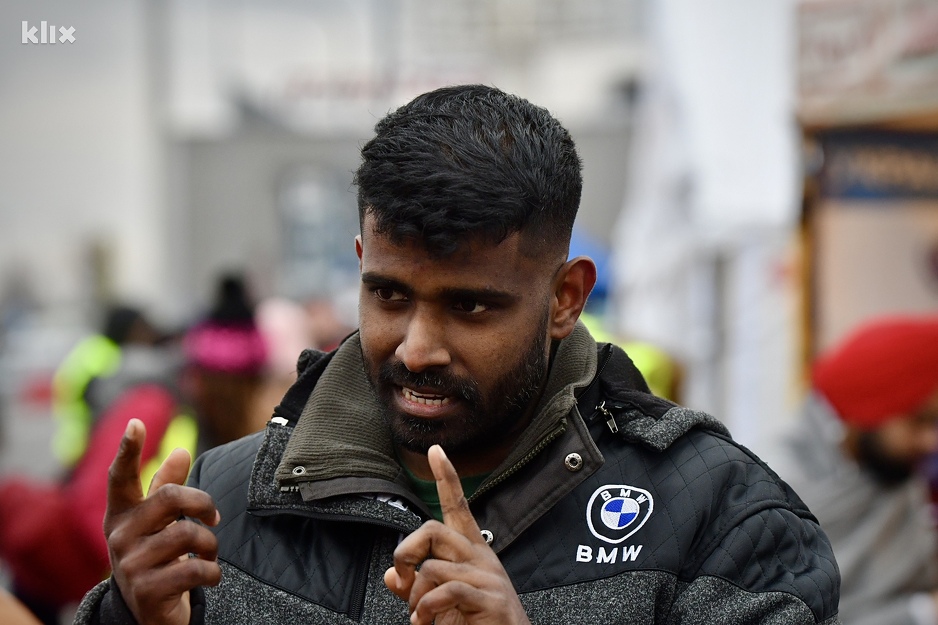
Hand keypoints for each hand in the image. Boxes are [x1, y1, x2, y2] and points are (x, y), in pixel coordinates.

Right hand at [104, 419, 221, 624]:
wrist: (148, 613)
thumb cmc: (156, 555)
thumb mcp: (157, 522)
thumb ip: (166, 487)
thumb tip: (181, 450)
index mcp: (122, 514)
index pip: (120, 478)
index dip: (128, 450)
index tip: (135, 423)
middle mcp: (120, 537)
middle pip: (171, 498)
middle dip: (204, 505)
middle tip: (213, 519)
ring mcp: (130, 565)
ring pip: (188, 534)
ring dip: (211, 545)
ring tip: (208, 554)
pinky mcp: (147, 590)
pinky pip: (195, 568)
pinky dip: (212, 573)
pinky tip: (208, 577)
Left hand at [384, 445, 530, 624]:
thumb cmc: (477, 624)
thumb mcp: (440, 602)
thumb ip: (415, 586)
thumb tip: (392, 574)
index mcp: (471, 551)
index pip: (458, 506)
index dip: (447, 478)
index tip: (435, 451)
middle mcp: (480, 557)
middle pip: (433, 530)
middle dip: (407, 551)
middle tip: (404, 578)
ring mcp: (487, 576)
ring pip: (433, 566)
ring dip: (415, 596)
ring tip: (420, 616)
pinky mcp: (490, 598)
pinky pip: (446, 590)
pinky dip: (426, 608)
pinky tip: (426, 621)